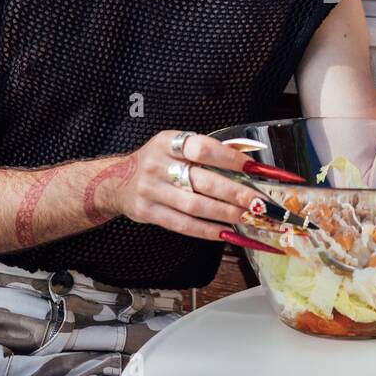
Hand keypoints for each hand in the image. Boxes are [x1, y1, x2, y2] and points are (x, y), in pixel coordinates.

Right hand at [102, 131, 260, 240]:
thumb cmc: (157, 161)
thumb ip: (207, 151)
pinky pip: (182, 224)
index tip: (253, 169)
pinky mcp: (147, 212)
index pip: (203, 148)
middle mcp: (158, 164)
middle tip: (259, 202)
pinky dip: (207, 230)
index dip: (229, 158)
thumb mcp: (175, 146)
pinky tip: (226, 232)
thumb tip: (249, 162)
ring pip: (195, 205)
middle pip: (202, 180)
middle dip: (235, 192)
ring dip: (225, 213)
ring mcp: (151, 190)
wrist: (117, 181)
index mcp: (168, 142)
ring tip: (248, 218)